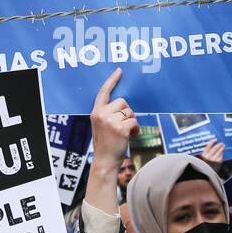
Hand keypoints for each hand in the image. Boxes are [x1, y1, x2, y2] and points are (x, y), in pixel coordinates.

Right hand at [86, 68, 138, 213]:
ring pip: (130, 112)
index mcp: (96, 112)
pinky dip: (135, 129)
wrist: (105, 161)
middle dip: (127, 112)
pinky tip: (130, 136)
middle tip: (123, 125)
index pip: (104, 92)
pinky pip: (134, 122)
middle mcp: (101, 114)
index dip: (112, 80)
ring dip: (132, 121)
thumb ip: (108, 113)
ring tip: (126, 132)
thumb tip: (124, 104)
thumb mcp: (101, 125)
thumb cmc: (106, 144)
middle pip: (122, 102)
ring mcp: (110, 121)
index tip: (119, 70)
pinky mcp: (120, 128)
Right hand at [199, 138, 223, 168]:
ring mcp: (213, 161)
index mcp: (203, 155)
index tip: (215, 139)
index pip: (208, 146)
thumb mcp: (199, 160)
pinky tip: (222, 154)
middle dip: (218, 145)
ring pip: (218, 153)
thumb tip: (206, 148)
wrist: (203, 175)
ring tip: (223, 146)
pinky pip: (220, 158)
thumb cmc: (201, 167)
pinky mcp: (217, 164)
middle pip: (214, 149)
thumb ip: (202, 155)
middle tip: (221, 143)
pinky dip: (221, 155)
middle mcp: (208, 157)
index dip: (212, 142)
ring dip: (221, 149)